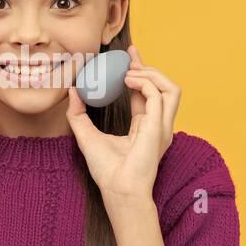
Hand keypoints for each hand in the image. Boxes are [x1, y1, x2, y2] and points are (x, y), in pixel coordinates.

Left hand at [65, 44, 180, 204]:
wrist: (118, 189)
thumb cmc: (107, 171)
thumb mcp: (87, 136)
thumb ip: (78, 114)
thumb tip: (73, 91)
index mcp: (145, 126)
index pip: (148, 92)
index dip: (140, 72)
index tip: (128, 56)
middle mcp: (158, 124)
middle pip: (163, 86)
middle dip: (148, 66)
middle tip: (129, 55)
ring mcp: (162, 126)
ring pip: (172, 88)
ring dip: (151, 74)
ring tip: (129, 71)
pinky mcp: (160, 126)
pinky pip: (159, 95)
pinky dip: (145, 83)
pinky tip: (127, 81)